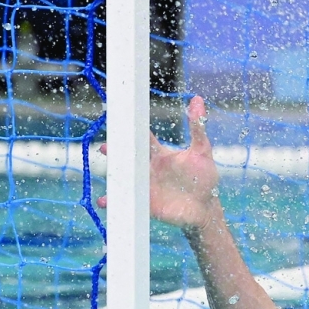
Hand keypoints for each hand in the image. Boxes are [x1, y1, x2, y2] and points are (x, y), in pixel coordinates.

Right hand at [97, 96, 220, 230]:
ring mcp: (144, 185)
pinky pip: (125, 201)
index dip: (131, 129)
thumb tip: (197, 99)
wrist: (204, 208)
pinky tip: (103, 201)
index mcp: (159, 155)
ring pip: (123, 177)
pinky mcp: (144, 202)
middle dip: (115, 152)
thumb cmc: (203, 178)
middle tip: (106, 148)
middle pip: (127, 157)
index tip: (118, 119)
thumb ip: (197, 127)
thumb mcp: (202, 151)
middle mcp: (148, 168)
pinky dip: (112, 201)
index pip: (142, 138)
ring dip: (112, 175)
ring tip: (105, 173)